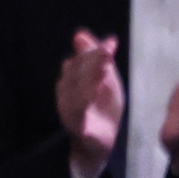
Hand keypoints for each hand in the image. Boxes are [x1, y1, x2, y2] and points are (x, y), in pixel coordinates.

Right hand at [57, 30, 125, 162]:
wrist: (100, 143)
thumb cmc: (102, 108)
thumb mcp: (105, 81)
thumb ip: (97, 59)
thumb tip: (79, 34)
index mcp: (73, 77)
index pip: (81, 59)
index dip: (95, 51)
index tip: (112, 45)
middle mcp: (66, 91)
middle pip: (77, 73)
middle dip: (93, 62)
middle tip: (108, 55)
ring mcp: (69, 109)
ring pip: (75, 91)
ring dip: (89, 80)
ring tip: (104, 72)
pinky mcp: (77, 128)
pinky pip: (77, 114)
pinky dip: (84, 103)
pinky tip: (95, 94)